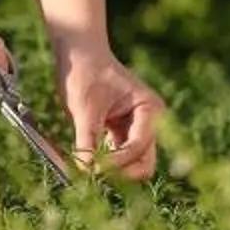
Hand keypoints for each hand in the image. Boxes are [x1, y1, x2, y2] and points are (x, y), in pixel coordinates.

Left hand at [59, 44, 165, 181]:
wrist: (79, 54)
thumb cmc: (85, 73)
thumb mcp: (84, 108)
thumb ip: (86, 140)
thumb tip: (84, 171)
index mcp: (150, 109)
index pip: (138, 147)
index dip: (117, 162)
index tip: (92, 169)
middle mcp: (149, 122)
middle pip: (143, 163)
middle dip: (121, 173)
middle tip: (93, 175)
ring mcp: (136, 129)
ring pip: (132, 164)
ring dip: (112, 171)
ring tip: (87, 169)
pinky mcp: (121, 134)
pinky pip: (117, 158)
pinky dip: (104, 163)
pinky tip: (86, 162)